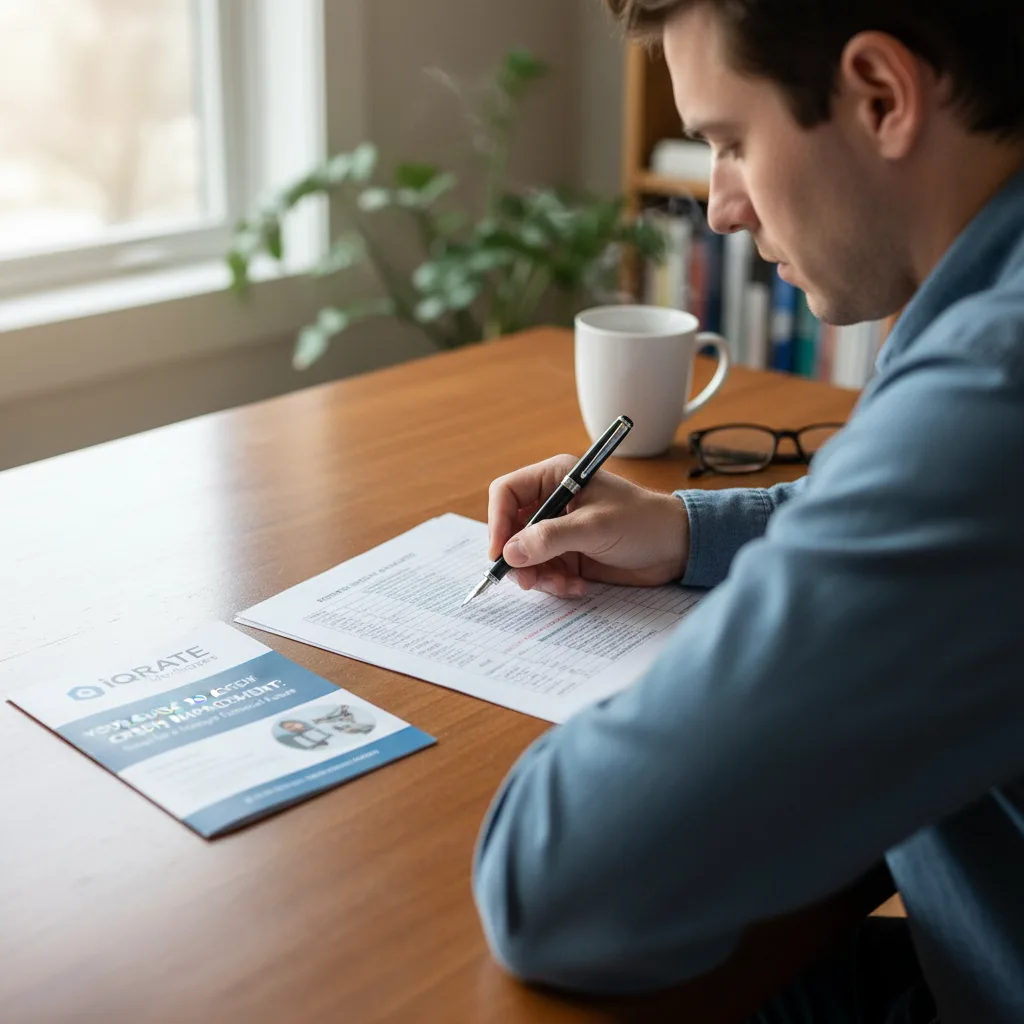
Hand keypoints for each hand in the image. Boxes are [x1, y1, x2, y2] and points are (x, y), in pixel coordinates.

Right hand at [487, 454, 689, 596]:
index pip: (507, 493)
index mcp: (556, 478)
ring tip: (563, 585)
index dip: (497, 521)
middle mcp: (553, 503)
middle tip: (527, 580)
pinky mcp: (569, 556)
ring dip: (538, 575)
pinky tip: (578, 587)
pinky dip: (555, 584)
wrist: (676, 548)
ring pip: (525, 556)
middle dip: (517, 557)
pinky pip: (545, 572)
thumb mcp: (595, 527)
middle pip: (510, 529)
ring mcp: (560, 531)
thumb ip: (550, 538)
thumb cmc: (643, 522)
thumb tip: (510, 553)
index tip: (500, 552)